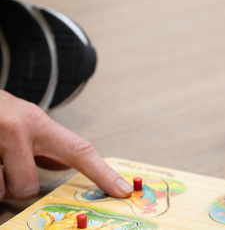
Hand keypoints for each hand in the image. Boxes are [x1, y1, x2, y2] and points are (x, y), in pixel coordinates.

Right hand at [0, 90, 132, 200]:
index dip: (103, 173)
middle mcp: (17, 129)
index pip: (79, 150)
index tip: (123, 192)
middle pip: (27, 186)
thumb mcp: (24, 123)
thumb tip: (67, 166)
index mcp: (37, 123)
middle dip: (16, 185)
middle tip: (5, 166)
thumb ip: (44, 146)